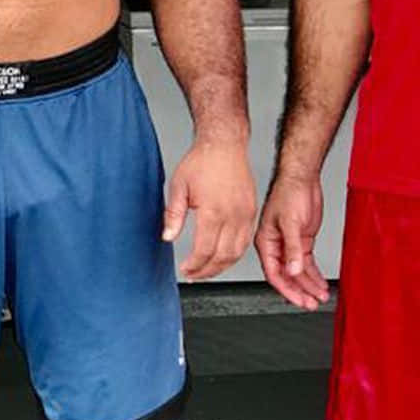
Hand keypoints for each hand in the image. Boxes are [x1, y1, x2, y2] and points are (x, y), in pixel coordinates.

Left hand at [161, 137, 256, 280]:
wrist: (224, 145)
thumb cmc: (201, 161)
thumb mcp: (179, 186)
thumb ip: (173, 215)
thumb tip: (167, 237)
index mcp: (213, 211)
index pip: (205, 250)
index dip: (194, 264)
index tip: (185, 269)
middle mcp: (233, 216)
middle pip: (223, 256)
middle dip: (207, 270)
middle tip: (193, 274)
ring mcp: (245, 215)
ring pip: (237, 252)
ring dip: (222, 266)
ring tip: (206, 270)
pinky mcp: (251, 212)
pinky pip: (245, 241)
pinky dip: (234, 254)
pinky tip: (222, 256)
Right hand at [255, 173, 328, 309]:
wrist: (302, 178)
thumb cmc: (289, 194)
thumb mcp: (290, 222)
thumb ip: (292, 248)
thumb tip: (293, 271)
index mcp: (266, 242)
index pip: (274, 273)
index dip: (287, 290)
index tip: (300, 301)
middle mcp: (276, 246)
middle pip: (286, 276)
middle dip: (300, 292)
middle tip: (312, 303)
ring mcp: (289, 244)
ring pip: (297, 272)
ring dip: (308, 285)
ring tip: (320, 296)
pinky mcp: (302, 240)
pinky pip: (306, 263)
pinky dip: (314, 275)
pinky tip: (321, 283)